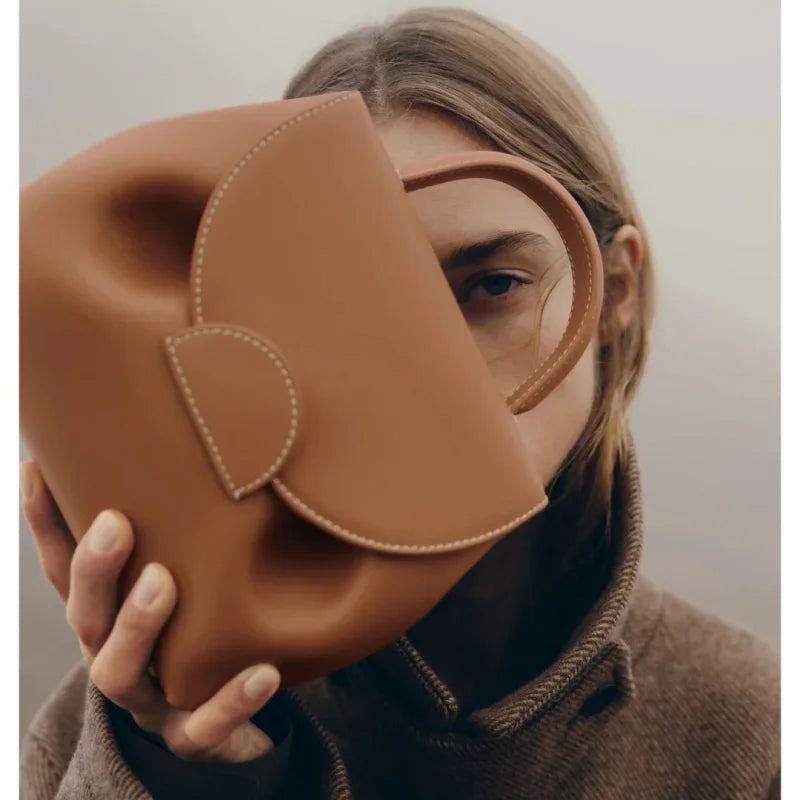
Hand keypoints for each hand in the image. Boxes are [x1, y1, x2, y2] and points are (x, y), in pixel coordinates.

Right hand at [20, 460, 280, 762]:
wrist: (225, 731)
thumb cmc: (197, 641)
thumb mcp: (184, 587)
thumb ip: (182, 540)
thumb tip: (200, 459)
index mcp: (106, 620)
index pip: (65, 571)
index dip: (46, 526)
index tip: (35, 469)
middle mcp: (114, 656)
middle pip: (85, 618)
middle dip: (95, 571)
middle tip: (117, 523)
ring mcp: (151, 701)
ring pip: (120, 672)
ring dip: (137, 627)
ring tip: (163, 582)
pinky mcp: (193, 738)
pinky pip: (205, 728)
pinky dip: (230, 701)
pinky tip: (263, 673)